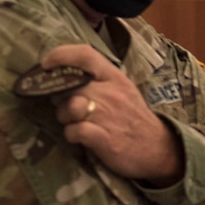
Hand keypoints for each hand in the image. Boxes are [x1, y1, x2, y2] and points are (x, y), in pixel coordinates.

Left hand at [45, 44, 183, 186]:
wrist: (159, 149)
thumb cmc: (133, 118)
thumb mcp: (122, 90)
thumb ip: (96, 81)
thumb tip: (62, 78)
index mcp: (115, 78)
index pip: (86, 56)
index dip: (61, 55)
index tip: (46, 64)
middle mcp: (111, 93)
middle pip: (70, 85)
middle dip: (60, 98)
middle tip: (66, 107)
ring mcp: (108, 116)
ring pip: (68, 108)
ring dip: (65, 117)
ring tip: (76, 123)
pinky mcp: (105, 139)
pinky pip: (74, 131)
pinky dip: (72, 135)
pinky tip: (80, 138)